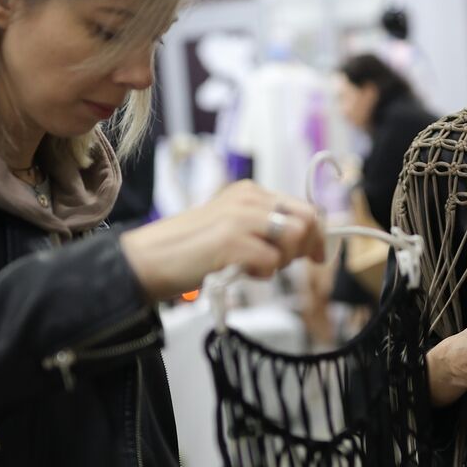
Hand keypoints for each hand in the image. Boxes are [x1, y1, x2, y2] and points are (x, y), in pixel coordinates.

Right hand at [119, 180, 323, 301]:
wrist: (148, 259)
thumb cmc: (190, 249)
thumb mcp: (233, 227)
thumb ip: (266, 228)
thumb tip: (310, 243)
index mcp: (249, 192)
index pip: (303, 207)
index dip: (317, 234)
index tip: (318, 255)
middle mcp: (248, 198)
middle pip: (307, 220)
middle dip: (305, 246)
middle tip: (283, 264)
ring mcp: (240, 218)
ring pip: (294, 238)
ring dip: (282, 261)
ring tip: (255, 267)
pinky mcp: (232, 241)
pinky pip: (272, 263)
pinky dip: (261, 275)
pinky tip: (239, 272)